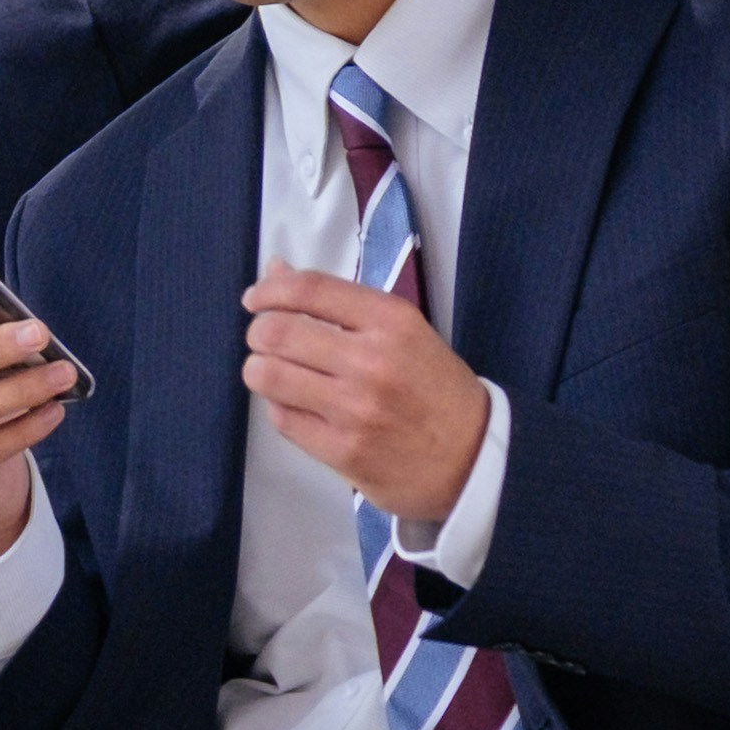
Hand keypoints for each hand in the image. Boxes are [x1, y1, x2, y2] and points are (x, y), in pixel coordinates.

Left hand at [244, 262, 490, 532]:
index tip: (255, 299)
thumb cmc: (435, 390)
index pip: (309, 291)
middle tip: (265, 340)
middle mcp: (371, 362)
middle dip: (259, 332)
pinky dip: (279, 406)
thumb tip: (276, 271)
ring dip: (260, 369)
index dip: (269, 291)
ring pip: (269, 376)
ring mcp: (355, 410)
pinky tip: (295, 404)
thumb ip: (341, 303)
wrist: (473, 459)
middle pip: (277, 331)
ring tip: (274, 372)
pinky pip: (283, 419)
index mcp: (391, 321)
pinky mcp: (343, 451)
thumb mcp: (404, 332)